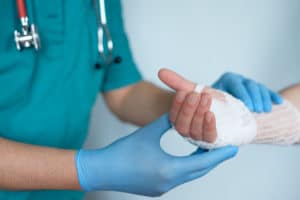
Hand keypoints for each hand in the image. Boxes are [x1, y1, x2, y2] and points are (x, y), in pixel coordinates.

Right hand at [75, 114, 237, 196]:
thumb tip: (181, 112)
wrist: (102, 170)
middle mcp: (169, 184)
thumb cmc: (122, 152)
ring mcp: (162, 189)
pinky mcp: (156, 189)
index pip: (203, 163)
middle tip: (226, 150)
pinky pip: (179, 178)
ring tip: (209, 152)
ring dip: (200, 164)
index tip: (234, 149)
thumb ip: (167, 122)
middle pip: (199, 171)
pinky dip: (187, 168)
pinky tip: (187, 159)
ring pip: (189, 176)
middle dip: (213, 160)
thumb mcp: (148, 133)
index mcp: (169, 170)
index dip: (219, 155)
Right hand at [158, 69, 223, 141]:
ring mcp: (200, 136)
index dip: (177, 104)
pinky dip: (209, 125)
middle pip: (182, 125)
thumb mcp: (194, 89)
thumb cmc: (209, 101)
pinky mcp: (213, 139)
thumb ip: (177, 82)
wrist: (230, 109)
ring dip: (199, 113)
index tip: (183, 91)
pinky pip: (209, 136)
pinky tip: (210, 114)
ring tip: (206, 98)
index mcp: (180, 120)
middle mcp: (188, 130)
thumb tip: (161, 72)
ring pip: (195, 130)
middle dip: (188, 109)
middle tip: (195, 94)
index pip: (174, 116)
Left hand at [213, 72, 282, 111]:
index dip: (243, 95)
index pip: (237, 85)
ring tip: (266, 110)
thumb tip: (221, 111)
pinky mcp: (257, 88)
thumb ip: (218, 104)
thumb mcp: (215, 102)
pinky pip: (267, 91)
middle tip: (257, 110)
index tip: (248, 107)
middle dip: (255, 98)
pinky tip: (279, 102)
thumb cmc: (216, 105)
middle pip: (250, 85)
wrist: (220, 103)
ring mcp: (249, 82)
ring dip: (264, 99)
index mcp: (227, 79)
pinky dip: (273, 96)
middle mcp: (239, 79)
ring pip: (259, 88)